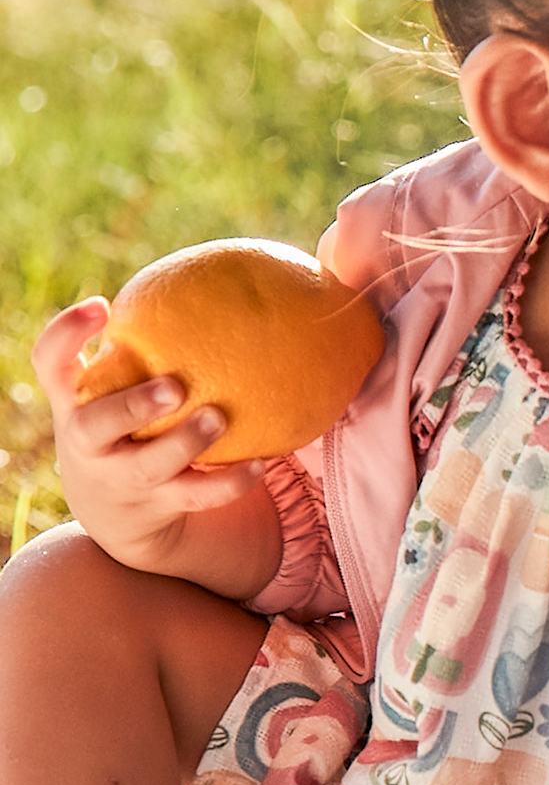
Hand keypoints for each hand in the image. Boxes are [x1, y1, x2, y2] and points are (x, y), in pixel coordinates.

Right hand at [32, 296, 266, 575]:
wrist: (114, 509)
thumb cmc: (123, 420)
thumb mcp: (116, 385)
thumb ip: (144, 343)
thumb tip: (225, 275)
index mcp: (73, 400)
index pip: (50, 362)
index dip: (66, 335)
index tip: (101, 306)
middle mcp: (87, 440)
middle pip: (95, 425)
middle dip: (132, 407)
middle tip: (175, 385)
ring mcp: (118, 477)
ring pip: (147, 467)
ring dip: (185, 443)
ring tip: (219, 417)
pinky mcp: (154, 506)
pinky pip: (194, 496)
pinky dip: (227, 483)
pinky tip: (262, 463)